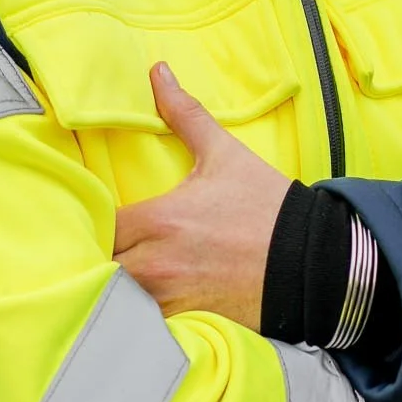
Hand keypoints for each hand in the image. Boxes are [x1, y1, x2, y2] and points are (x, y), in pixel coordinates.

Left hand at [114, 67, 401, 330]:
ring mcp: (170, 302)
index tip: (87, 220)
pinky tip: (134, 311)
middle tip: (90, 251)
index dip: (84, 225)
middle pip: (96, 269)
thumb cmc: (267, 207)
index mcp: (159, 220)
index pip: (94, 227)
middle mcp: (157, 265)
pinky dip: (134, 320)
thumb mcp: (225, 155)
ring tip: (106, 281)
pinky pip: (142, 329)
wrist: (317, 263)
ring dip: (109, 291)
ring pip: (114, 302)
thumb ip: (185, 114)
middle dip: (91, 260)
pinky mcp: (186, 327)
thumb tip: (157, 71)